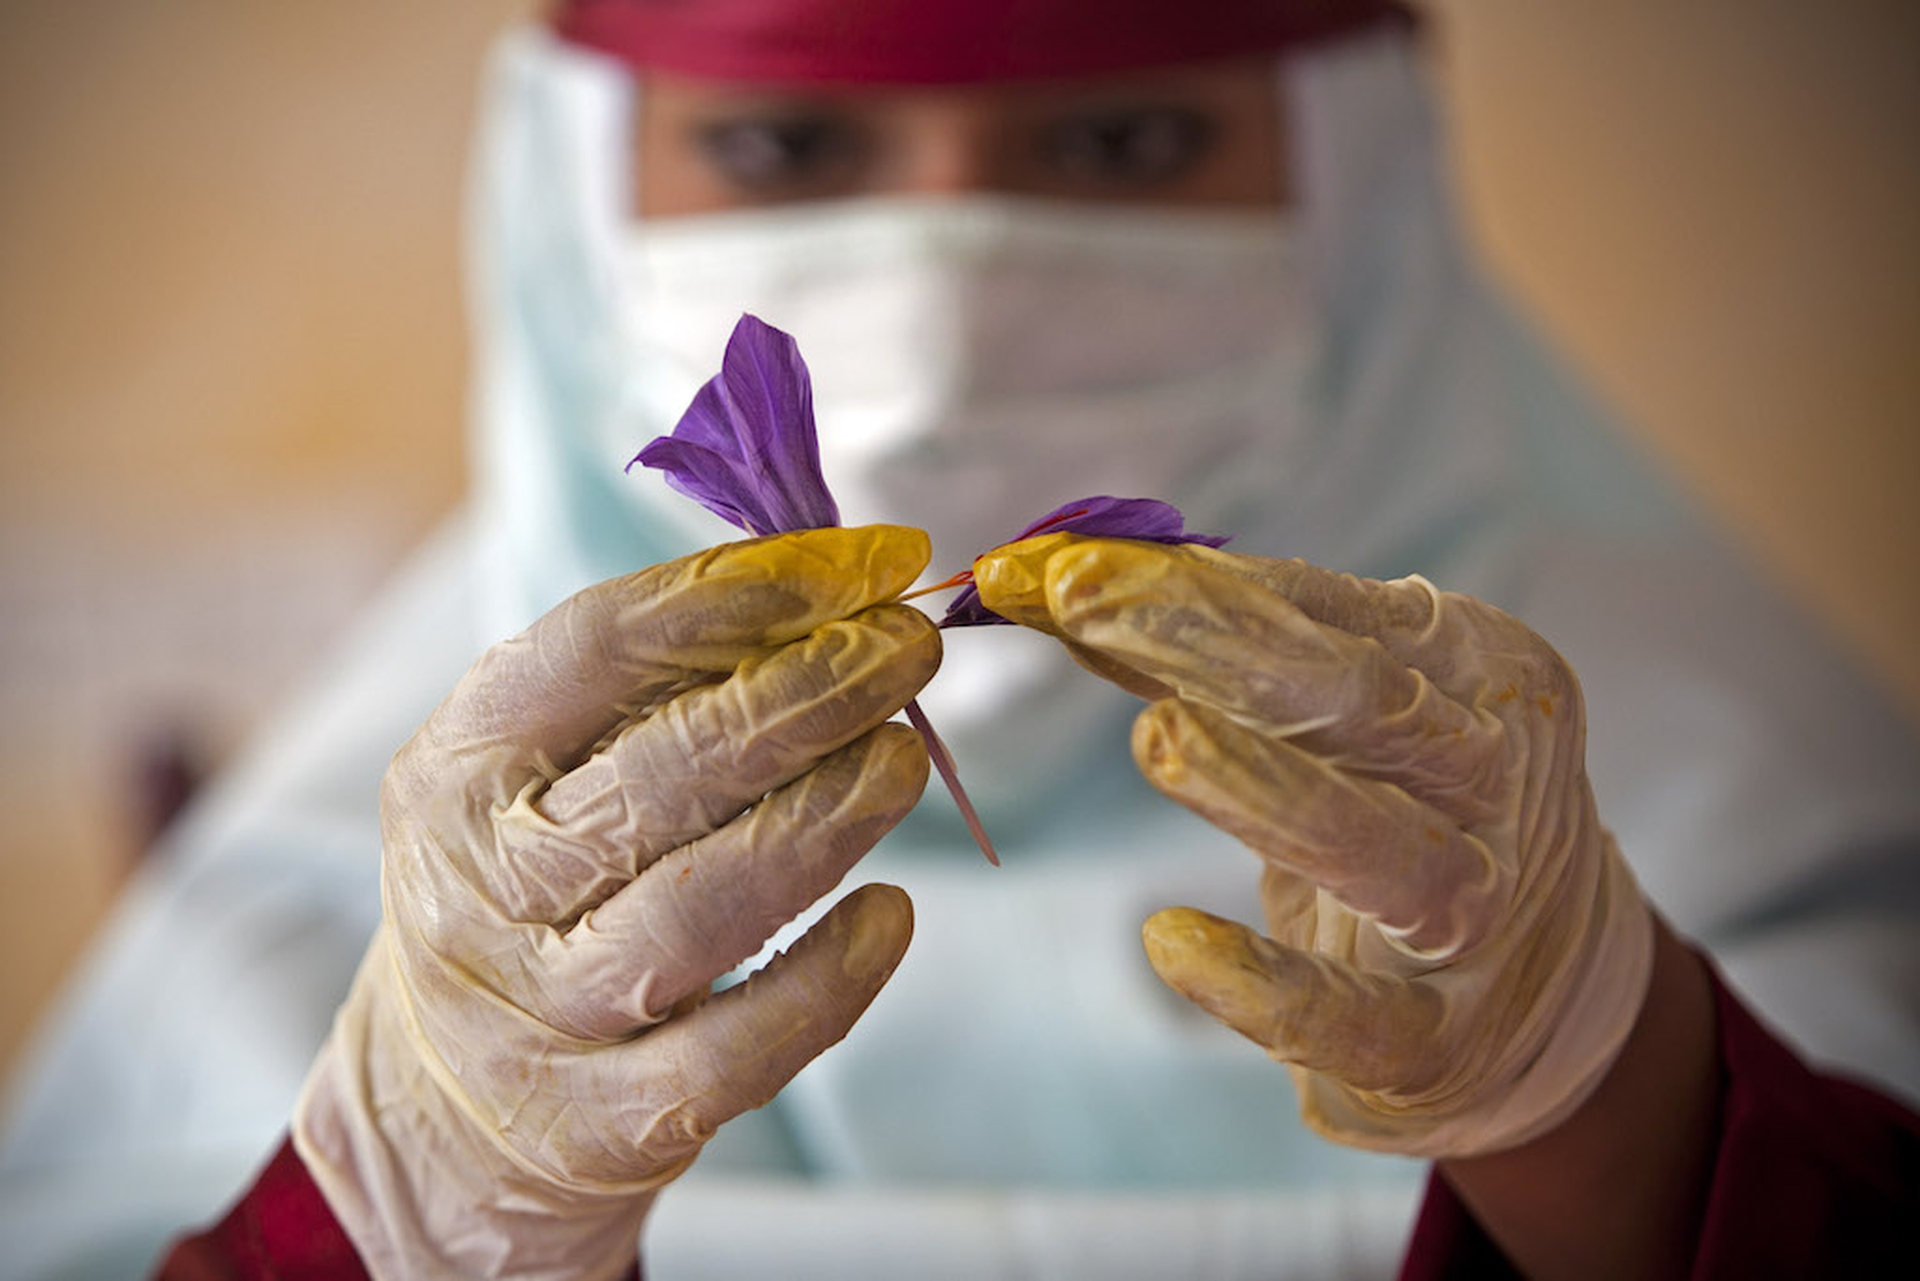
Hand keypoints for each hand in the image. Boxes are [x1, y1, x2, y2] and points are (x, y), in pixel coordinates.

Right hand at [293, 526, 937, 1277]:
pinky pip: (738, 1047)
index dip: (742, 592)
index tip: (861, 562)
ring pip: (704, 905)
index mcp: (455, 768)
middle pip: (664, 772)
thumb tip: (836, 589)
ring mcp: (543, 1013)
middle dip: (810, 692)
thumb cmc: (526, 900)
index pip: (597, 649)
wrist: (443, 1118)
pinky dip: (828, 977)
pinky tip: (893, 915)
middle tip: (910, 645)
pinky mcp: (609, 1122)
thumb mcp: (533, 780)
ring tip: (905, 754)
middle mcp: (481, 888)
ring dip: (827, 816)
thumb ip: (654, 689)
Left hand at [975, 535, 1652, 1157]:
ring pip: (1376, 843)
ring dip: (1261, 787)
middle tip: (1079, 597)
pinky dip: (1263, 982)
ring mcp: (1479, 913)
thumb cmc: (1411, 806)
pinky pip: (1351, 1012)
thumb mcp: (1345, 715)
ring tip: (1156, 736)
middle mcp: (1493, 777)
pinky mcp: (1438, 1039)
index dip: (1181, 582)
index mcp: (1474, 667)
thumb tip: (1049, 580)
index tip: (1054, 563)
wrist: (1547, 984)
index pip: (1319, 607)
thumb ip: (1209, 656)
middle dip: (1208, 639)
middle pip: (1355, 699)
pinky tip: (1170, 941)